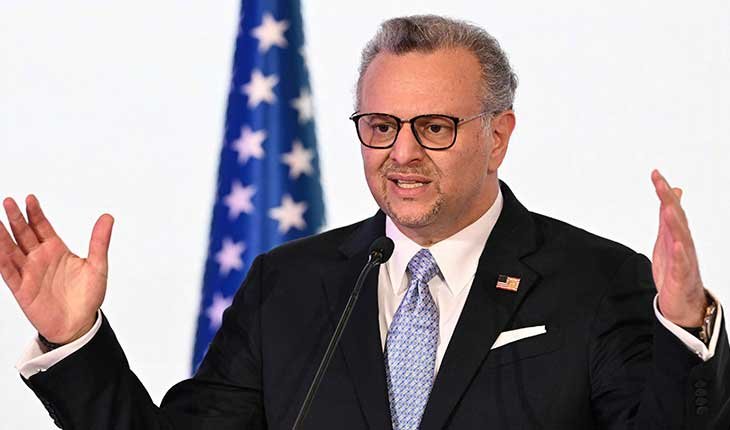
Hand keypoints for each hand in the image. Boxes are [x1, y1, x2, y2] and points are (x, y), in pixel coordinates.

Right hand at [0, 195, 113, 343]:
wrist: (79, 324)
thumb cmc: (88, 296)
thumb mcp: (98, 266)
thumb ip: (99, 242)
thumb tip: (108, 217)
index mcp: (57, 251)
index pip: (42, 227)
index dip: (35, 213)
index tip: (30, 198)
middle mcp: (40, 259)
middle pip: (24, 234)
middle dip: (16, 218)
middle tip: (8, 201)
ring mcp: (29, 272)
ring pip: (12, 250)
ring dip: (3, 236)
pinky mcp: (21, 288)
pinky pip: (7, 271)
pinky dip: (0, 258)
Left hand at [651, 170, 706, 326]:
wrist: (682, 301)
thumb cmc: (675, 268)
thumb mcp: (667, 238)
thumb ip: (668, 216)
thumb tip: (672, 193)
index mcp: (676, 234)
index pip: (671, 208)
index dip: (664, 191)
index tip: (655, 173)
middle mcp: (683, 243)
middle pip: (676, 218)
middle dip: (669, 200)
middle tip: (662, 183)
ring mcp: (684, 259)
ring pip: (681, 238)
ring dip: (675, 222)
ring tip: (667, 207)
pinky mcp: (681, 276)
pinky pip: (682, 264)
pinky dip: (680, 254)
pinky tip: (677, 245)